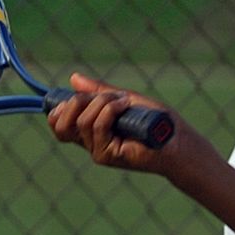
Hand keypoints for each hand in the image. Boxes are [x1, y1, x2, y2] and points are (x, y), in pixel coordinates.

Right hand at [46, 73, 172, 173]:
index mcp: (90, 129)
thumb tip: (73, 78)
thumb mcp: (122, 98)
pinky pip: (98, 125)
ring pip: (82, 122)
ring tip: (123, 101)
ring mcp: (97, 150)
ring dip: (102, 103)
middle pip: (60, 126)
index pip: (58, 124)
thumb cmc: (154, 119)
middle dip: (74, 103)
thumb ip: (98, 91)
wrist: (176, 137)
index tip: (74, 94)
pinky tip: (126, 105)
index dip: (58, 108)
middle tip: (100, 95)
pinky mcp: (107, 155)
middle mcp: (90, 142)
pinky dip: (110, 109)